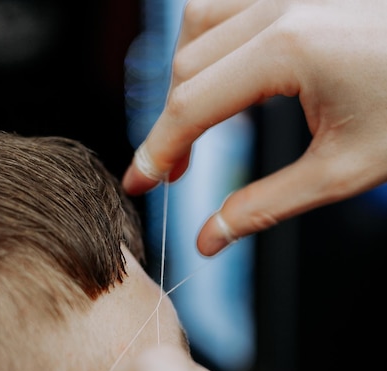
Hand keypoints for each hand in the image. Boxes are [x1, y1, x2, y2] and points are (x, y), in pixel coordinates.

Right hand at [123, 0, 386, 254]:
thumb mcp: (340, 172)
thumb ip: (264, 207)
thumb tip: (209, 239)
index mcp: (292, 47)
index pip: (193, 104)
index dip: (157, 150)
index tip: (138, 182)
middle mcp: (282, 1)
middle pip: (187, 64)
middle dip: (171, 124)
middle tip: (176, 172)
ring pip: (198, 23)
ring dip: (184, 78)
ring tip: (195, 127)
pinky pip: (227, 4)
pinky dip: (209, 42)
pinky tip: (221, 78)